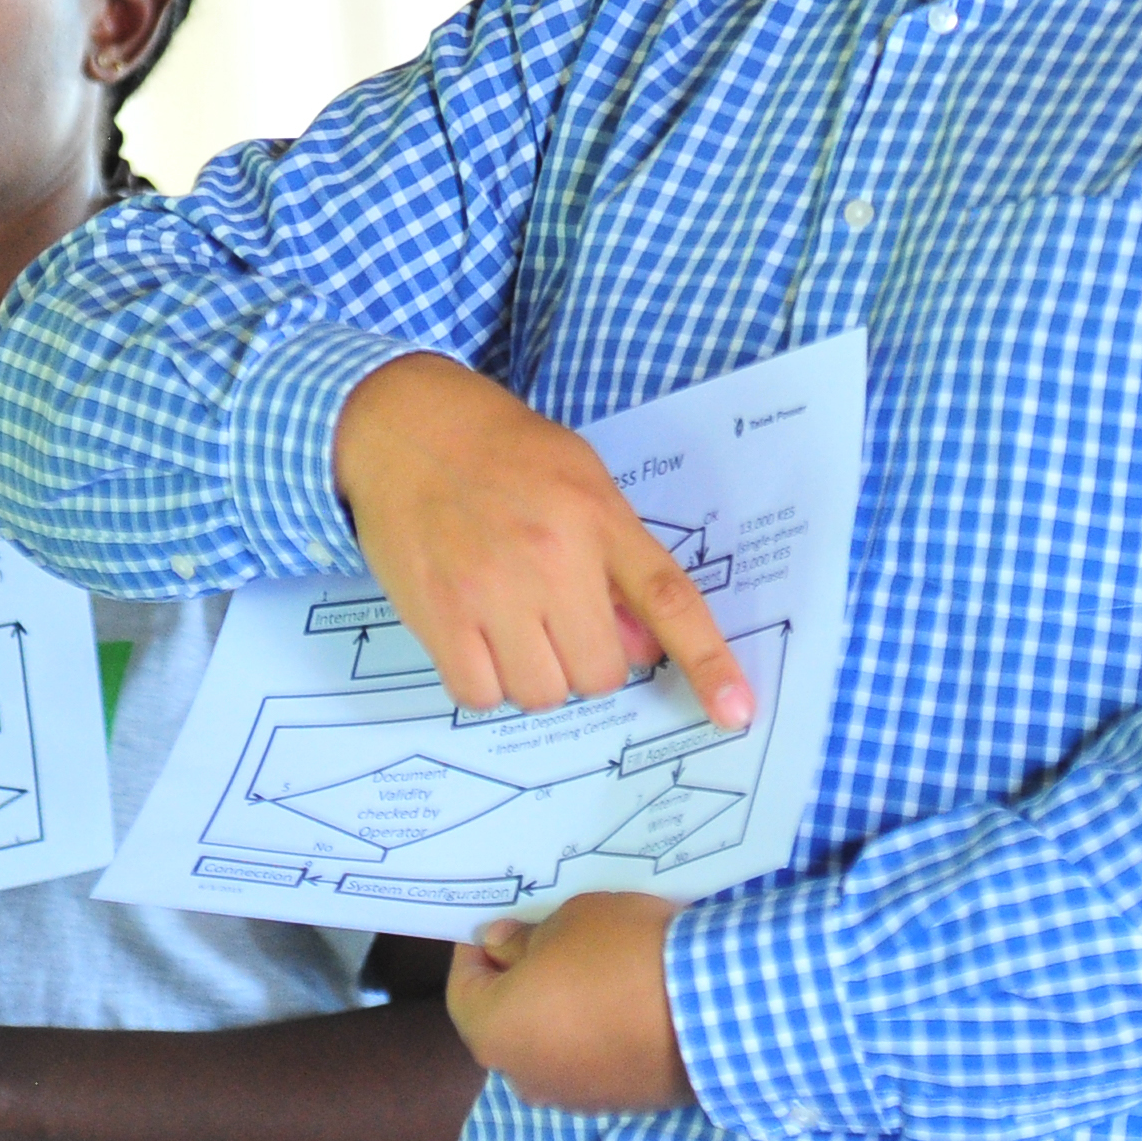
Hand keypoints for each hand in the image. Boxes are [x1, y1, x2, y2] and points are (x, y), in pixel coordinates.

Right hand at [333, 357, 755, 725]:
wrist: (404, 426)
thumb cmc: (499, 450)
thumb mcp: (579, 481)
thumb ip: (617, 562)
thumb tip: (645, 646)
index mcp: (597, 518)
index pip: (668, 601)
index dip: (709, 663)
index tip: (736, 714)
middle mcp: (550, 559)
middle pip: (600, 673)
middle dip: (586, 662)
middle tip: (558, 624)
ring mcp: (491, 591)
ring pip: (542, 693)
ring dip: (534, 675)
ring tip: (511, 626)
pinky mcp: (438, 615)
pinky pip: (480, 693)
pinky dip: (484, 681)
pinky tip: (475, 638)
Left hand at [446, 893, 692, 1111]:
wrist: (713, 1008)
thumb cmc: (622, 955)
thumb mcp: (567, 921)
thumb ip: (523, 938)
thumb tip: (502, 947)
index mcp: (494, 1033)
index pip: (462, 990)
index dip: (474, 952)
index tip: (498, 924)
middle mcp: (522, 1078)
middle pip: (504, 1023)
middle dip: (517, 982)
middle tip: (543, 939)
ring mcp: (571, 1097)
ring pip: (546, 1046)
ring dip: (554, 1011)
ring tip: (587, 969)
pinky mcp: (616, 1103)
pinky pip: (586, 1062)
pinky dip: (590, 1034)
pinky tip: (619, 1001)